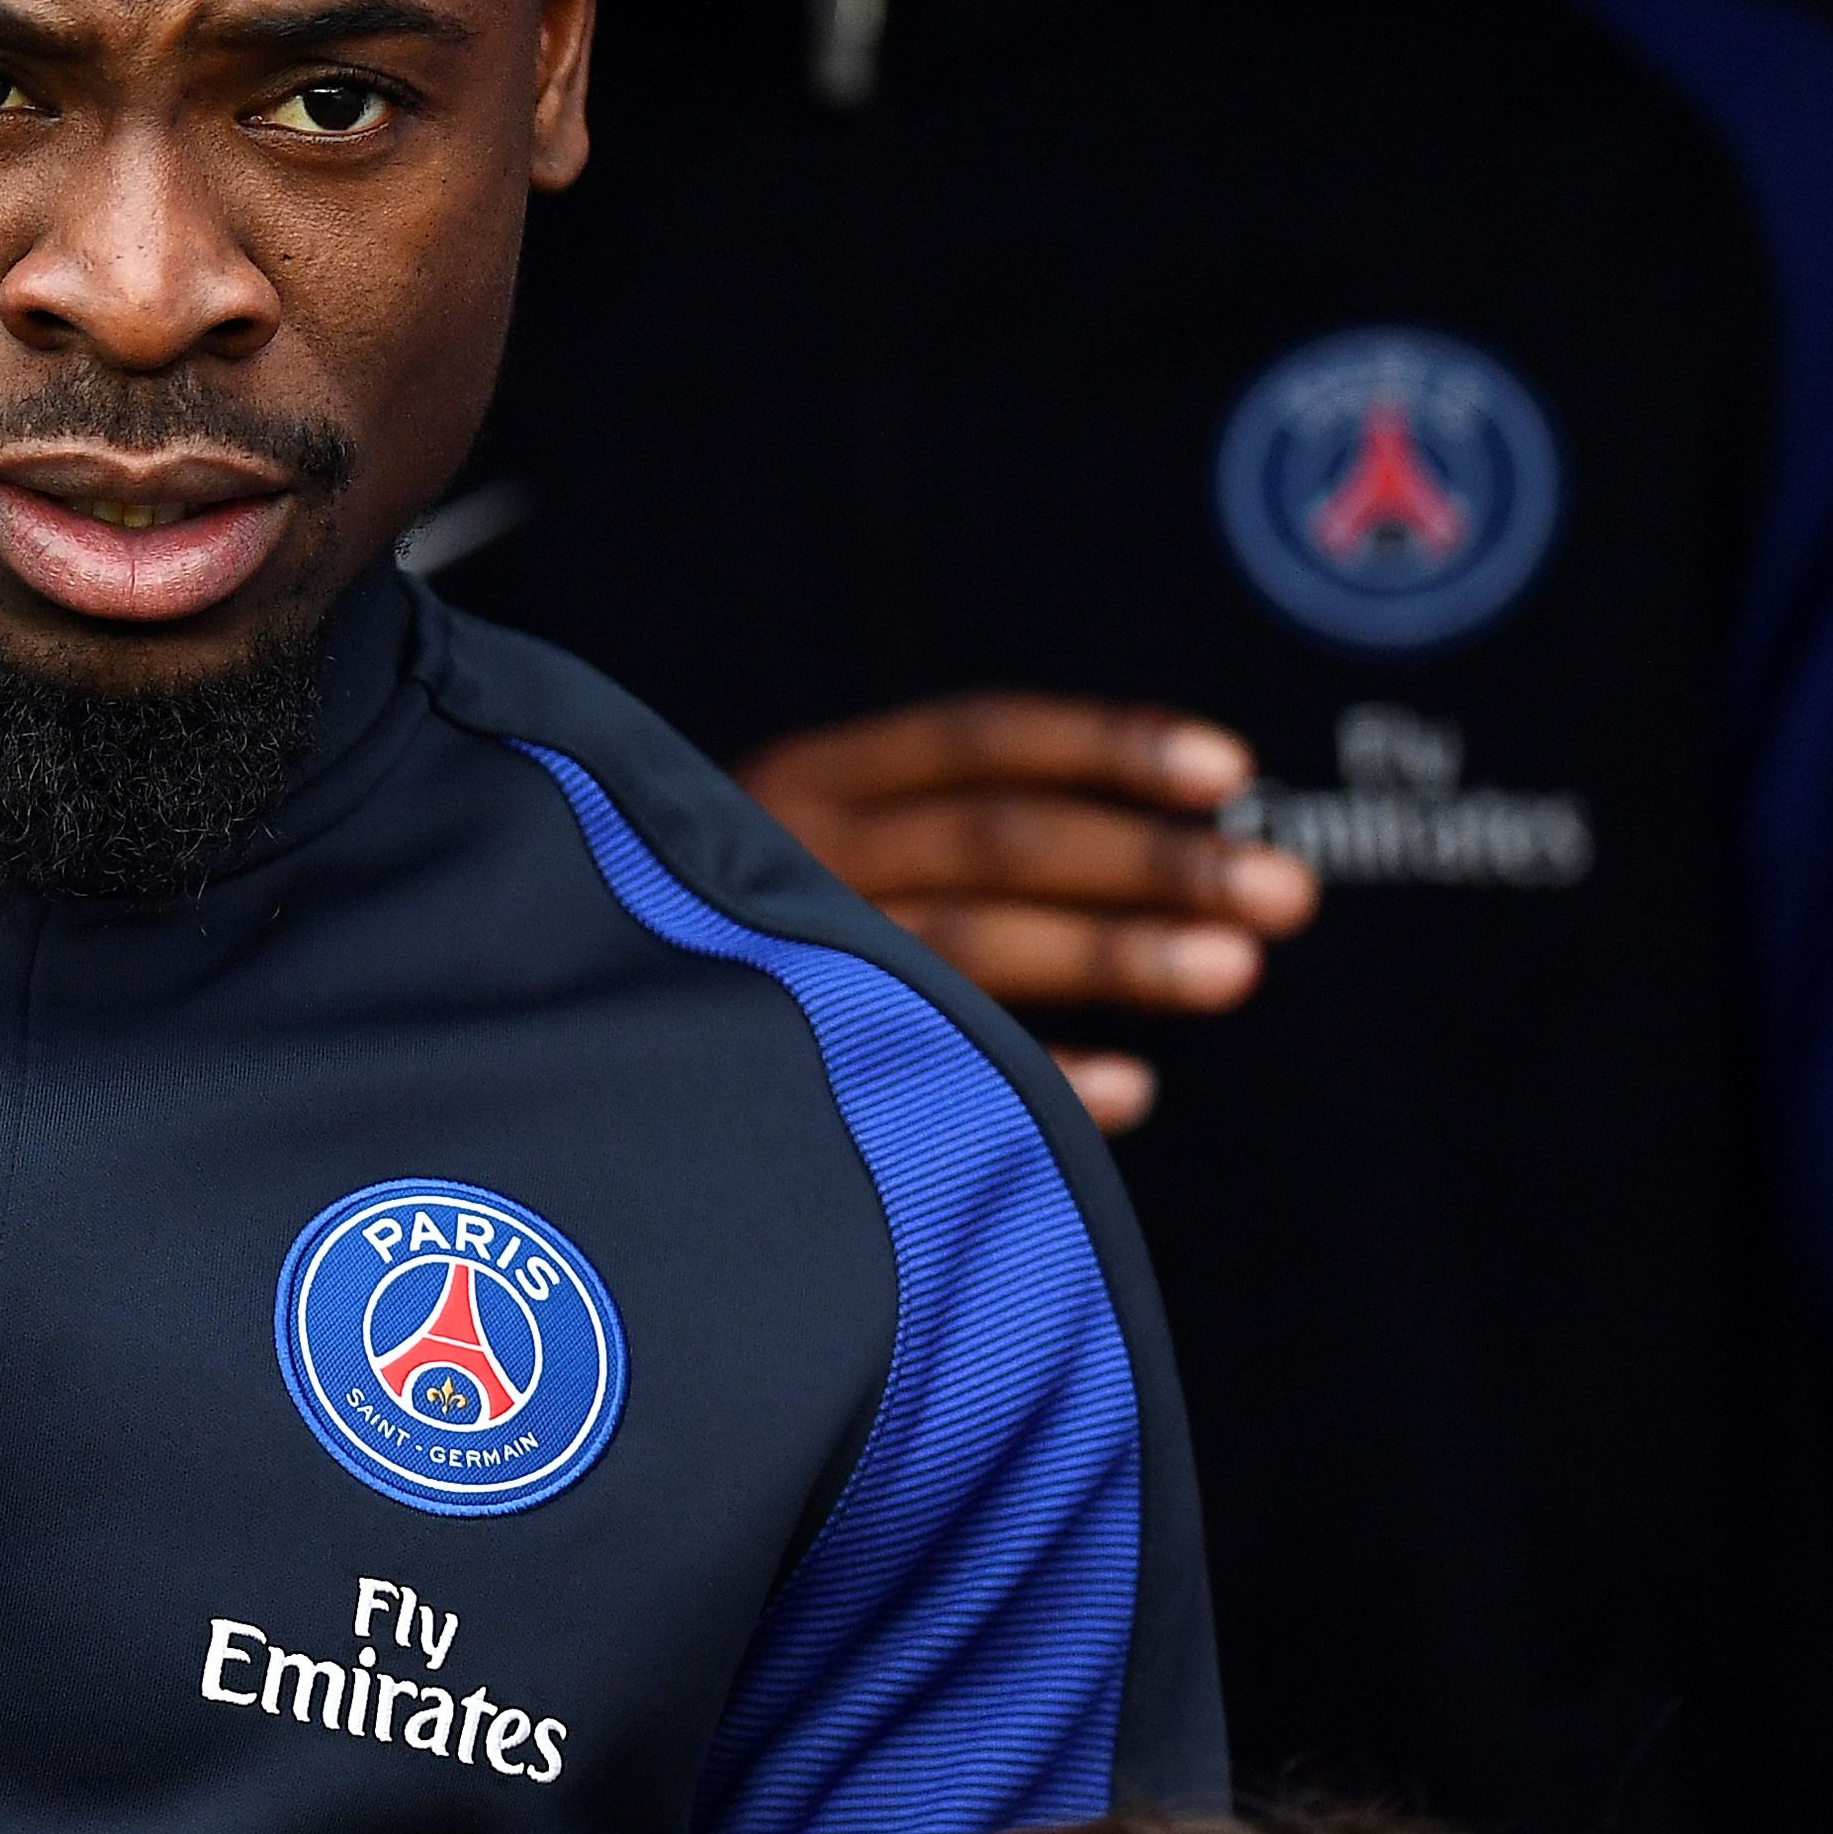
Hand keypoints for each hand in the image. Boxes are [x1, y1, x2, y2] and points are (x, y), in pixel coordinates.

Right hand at [739, 693, 1314, 1133]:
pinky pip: (927, 1072)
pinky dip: (1036, 1079)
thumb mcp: (807, 843)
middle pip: (996, 842)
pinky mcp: (763, 1062)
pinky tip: (1133, 1092)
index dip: (1107, 746)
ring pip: (967, 947)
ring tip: (1236, 972)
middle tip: (1284, 892)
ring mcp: (772, 957)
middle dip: (1150, 863)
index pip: (976, 741)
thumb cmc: (725, 931)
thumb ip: (938, 838)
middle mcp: (785, 848)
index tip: (1232, 770)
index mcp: (801, 778)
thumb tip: (1174, 841)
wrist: (548, 1015)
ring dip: (1113, 958)